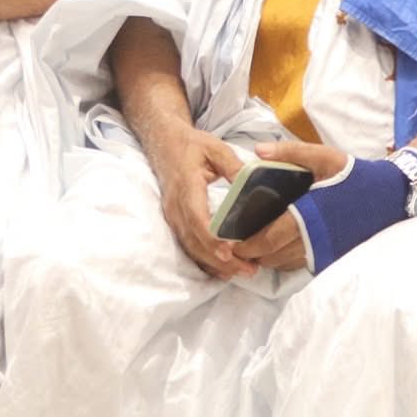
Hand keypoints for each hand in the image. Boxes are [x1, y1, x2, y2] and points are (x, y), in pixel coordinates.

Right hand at [144, 125, 249, 279]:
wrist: (164, 143)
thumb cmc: (192, 145)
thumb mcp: (216, 148)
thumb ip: (233, 165)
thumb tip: (253, 182)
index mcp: (187, 185)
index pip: (195, 217)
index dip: (210, 238)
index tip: (229, 253)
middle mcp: (176, 205)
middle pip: (194, 240)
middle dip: (219, 260)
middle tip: (248, 270)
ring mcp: (173, 215)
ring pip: (190, 247)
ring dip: (213, 264)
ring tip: (241, 272)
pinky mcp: (175, 221)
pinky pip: (187, 246)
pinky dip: (204, 260)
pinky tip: (223, 269)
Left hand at [234, 139, 351, 271]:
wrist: (388, 196)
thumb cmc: (353, 175)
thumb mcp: (323, 156)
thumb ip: (290, 153)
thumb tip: (257, 151)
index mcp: (305, 216)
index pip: (268, 240)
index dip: (246, 245)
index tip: (230, 241)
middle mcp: (312, 240)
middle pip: (272, 256)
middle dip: (252, 253)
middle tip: (236, 244)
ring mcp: (322, 252)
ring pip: (284, 264)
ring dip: (266, 258)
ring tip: (252, 246)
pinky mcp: (330, 257)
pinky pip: (299, 265)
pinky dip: (283, 261)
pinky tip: (276, 249)